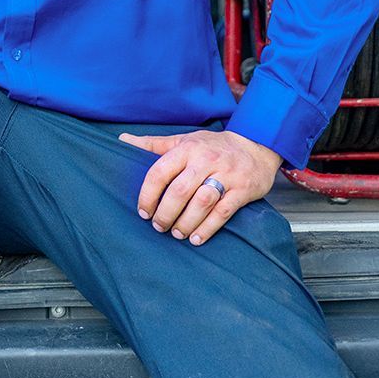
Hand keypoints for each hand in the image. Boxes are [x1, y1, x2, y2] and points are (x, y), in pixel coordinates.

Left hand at [118, 128, 282, 245]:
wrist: (256, 145)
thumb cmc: (212, 146)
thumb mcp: (184, 140)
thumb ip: (154, 144)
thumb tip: (122, 138)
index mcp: (188, 148)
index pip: (160, 171)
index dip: (148, 194)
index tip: (143, 211)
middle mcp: (206, 160)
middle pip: (180, 191)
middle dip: (165, 213)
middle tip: (158, 226)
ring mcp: (226, 175)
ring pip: (201, 202)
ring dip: (185, 222)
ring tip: (175, 233)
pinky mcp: (242, 190)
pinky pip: (223, 212)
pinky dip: (208, 228)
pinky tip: (195, 238)